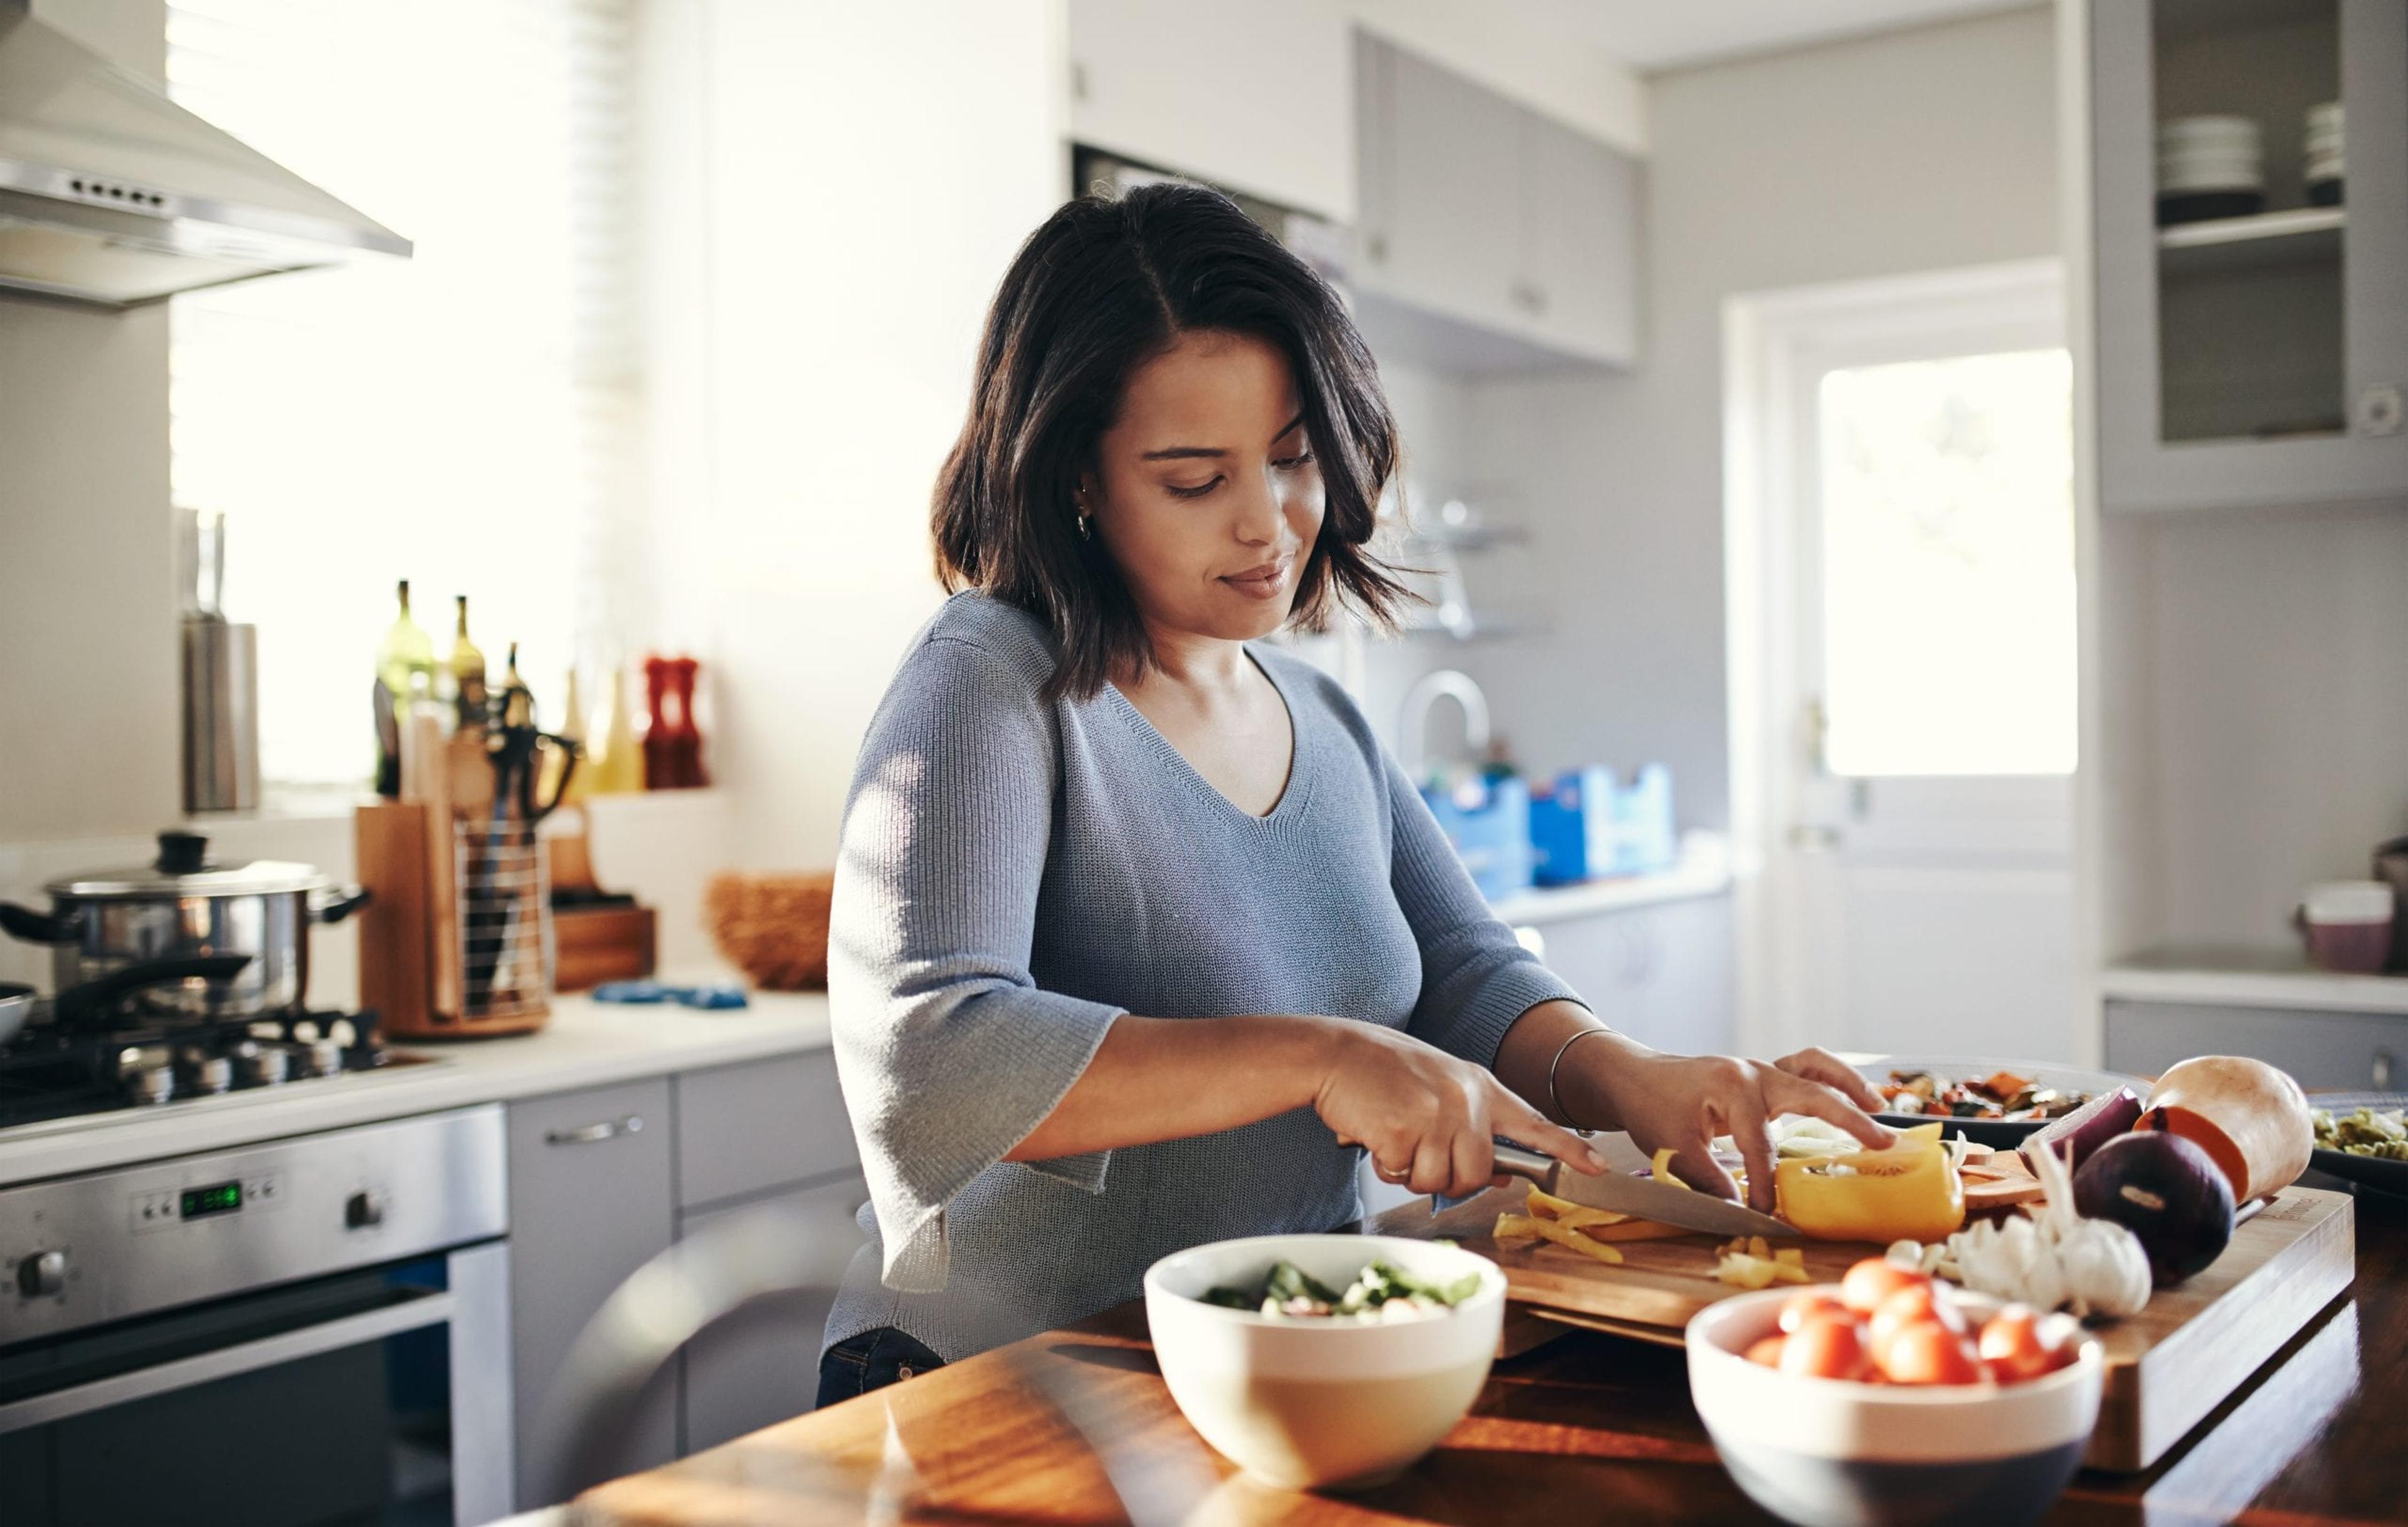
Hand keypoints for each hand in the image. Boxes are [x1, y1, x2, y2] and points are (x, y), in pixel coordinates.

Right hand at [1310, 1021, 1608, 1197]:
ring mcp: (1436, 1115)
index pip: (1534, 1123)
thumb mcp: (1439, 1089)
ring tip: (1394, 1137)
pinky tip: (1375, 1135)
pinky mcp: (1403, 1130)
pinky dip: (1385, 1165)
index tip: (1597, 1168)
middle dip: (1448, 1177)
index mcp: (1479, 1086)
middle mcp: (1465, 1099)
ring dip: (1413, 1172)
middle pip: (1477, 1173)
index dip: (1567, 1150)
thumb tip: (1502, 1174)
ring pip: (1440, 1180)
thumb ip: (1473, 1126)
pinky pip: (1403, 1175)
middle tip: (1419, 1152)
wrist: (1336, 1053)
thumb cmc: (1384, 1073)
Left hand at [1569, 1041, 1892, 1212]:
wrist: (1634, 1076)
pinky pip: (1804, 1069)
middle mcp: (1753, 1072)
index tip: (1769, 1215)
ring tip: (1879, 1109)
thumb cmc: (1650, 1107)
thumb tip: (1742, 1210)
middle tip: (1882, 1144)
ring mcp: (1760, 1069)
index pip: (1761, 1146)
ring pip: (1814, 1068)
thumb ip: (1709, 1179)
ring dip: (1848, 1086)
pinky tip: (1853, 1097)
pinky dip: (1830, 1079)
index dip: (1766, 1185)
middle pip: (1811, 1094)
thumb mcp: (1671, 1148)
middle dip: (1848, 1119)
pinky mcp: (1761, 1075)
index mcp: (1732, 1087)